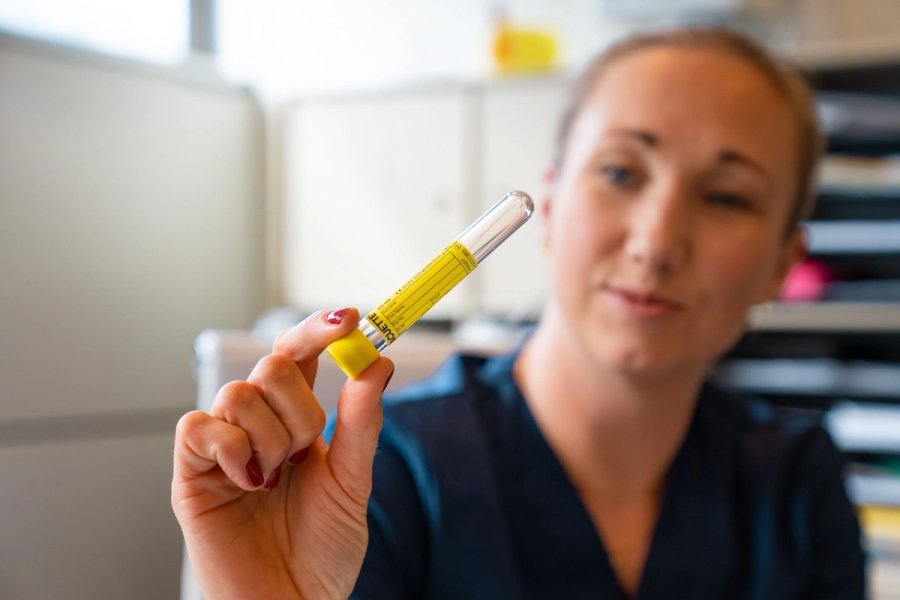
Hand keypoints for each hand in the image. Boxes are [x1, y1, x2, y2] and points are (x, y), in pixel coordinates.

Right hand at [172, 308, 392, 599]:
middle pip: (271, 365)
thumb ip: (362, 422)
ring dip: (273, 437)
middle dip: (301, 406)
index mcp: (295, 421)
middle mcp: (256, 425)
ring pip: (240, 392)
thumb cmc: (321, 551)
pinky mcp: (191, 471)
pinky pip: (200, 426)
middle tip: (304, 453)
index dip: (319, 331)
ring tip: (275, 480)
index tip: (349, 317)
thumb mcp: (352, 481)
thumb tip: (379, 362)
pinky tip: (249, 482)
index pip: (300, 356)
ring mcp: (222, 446)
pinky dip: (233, 448)